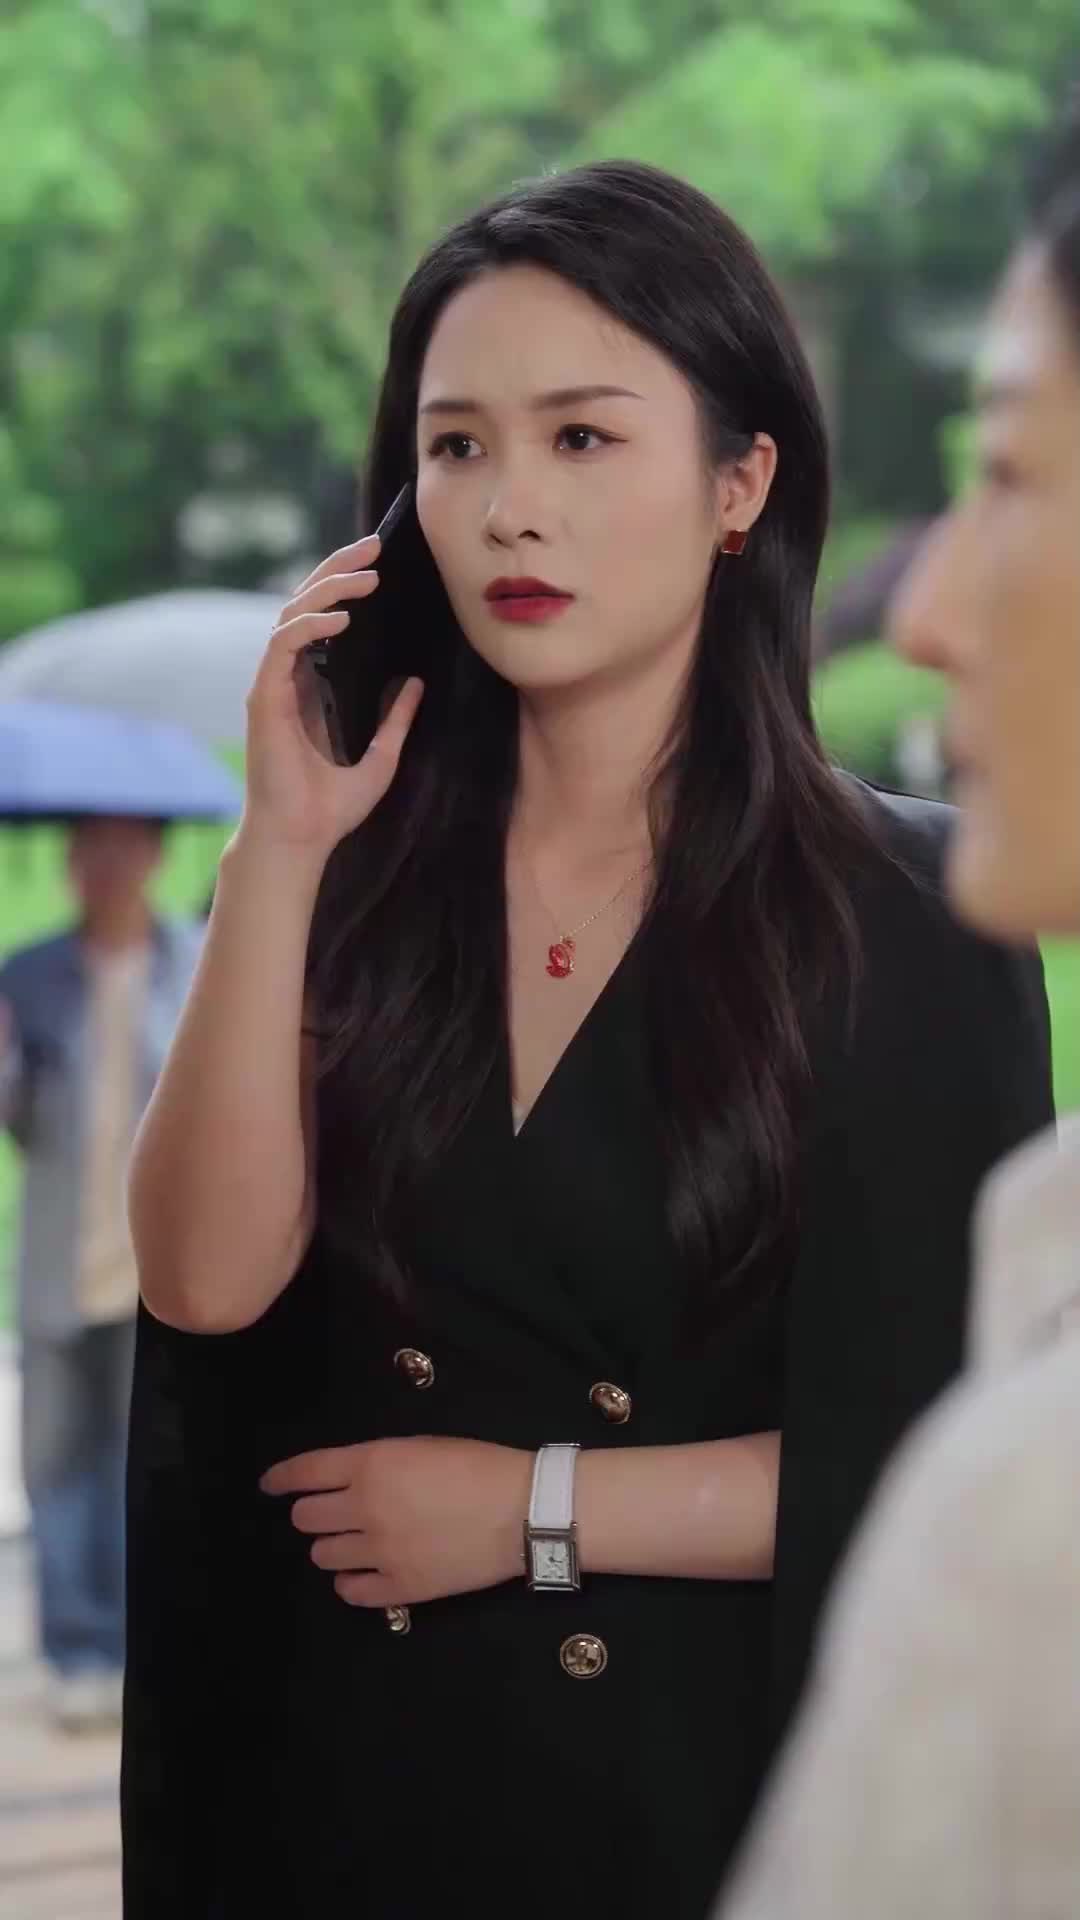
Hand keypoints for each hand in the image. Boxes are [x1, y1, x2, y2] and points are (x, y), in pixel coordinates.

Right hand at [241, 532, 423, 858]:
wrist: (301, 839)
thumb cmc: (330, 809)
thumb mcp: (381, 757)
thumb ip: (395, 720)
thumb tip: (415, 684)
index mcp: (311, 688)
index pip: (323, 620)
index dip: (345, 587)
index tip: (380, 564)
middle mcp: (287, 679)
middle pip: (305, 605)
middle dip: (338, 570)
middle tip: (374, 546)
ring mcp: (271, 686)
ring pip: (291, 615)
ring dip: (327, 589)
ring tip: (366, 575)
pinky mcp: (263, 698)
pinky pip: (282, 646)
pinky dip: (308, 626)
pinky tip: (341, 619)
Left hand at [260, 1437, 533, 1608]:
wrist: (521, 1511)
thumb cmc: (475, 1466)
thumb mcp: (418, 1446)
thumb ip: (374, 1462)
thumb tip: (342, 1480)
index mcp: (370, 1464)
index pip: (305, 1473)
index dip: (280, 1479)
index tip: (268, 1486)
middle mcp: (365, 1508)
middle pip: (305, 1518)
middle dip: (312, 1513)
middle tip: (333, 1513)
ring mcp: (379, 1552)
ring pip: (323, 1556)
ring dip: (332, 1546)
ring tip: (358, 1542)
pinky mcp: (398, 1588)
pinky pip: (351, 1592)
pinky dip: (352, 1581)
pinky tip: (368, 1571)